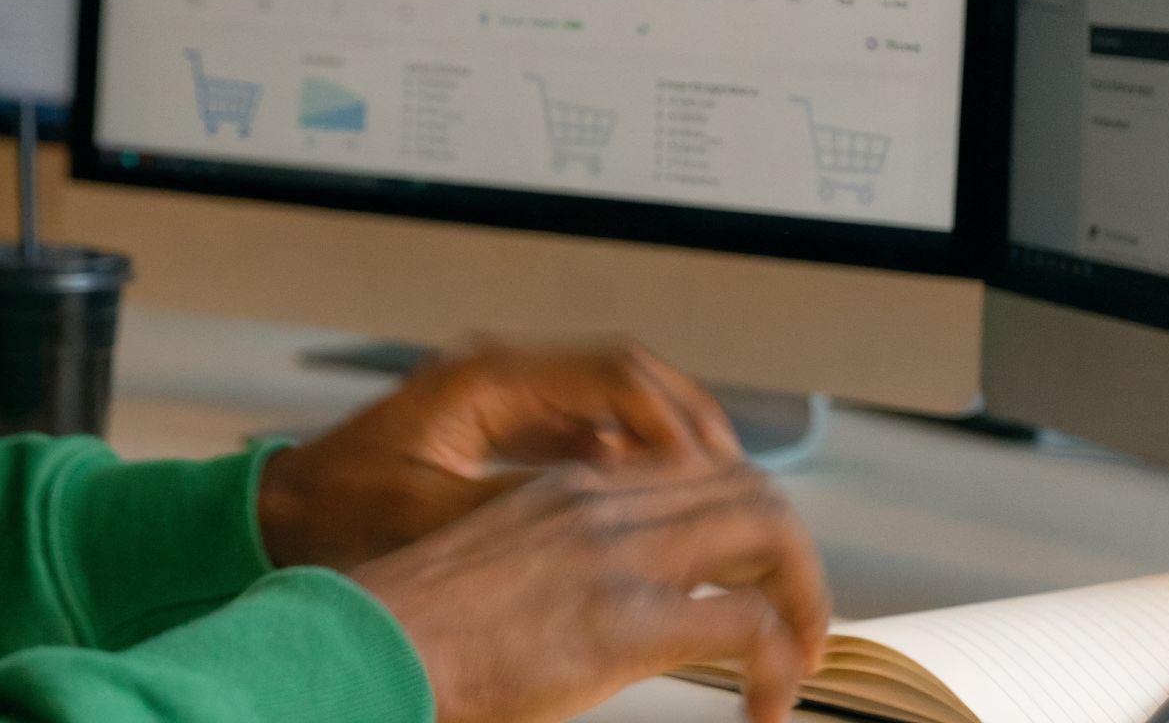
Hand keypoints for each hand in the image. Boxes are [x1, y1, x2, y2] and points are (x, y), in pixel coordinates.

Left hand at [257, 339, 743, 569]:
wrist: (278, 516)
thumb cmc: (335, 515)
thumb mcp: (435, 519)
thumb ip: (524, 511)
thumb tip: (612, 517)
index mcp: (483, 381)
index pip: (612, 372)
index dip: (675, 419)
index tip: (713, 466)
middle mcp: (497, 375)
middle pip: (624, 377)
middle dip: (686, 425)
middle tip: (735, 480)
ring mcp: (498, 399)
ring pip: (608, 401)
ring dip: (660, 443)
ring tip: (707, 496)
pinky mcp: (495, 427)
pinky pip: (582, 429)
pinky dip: (623, 460)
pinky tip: (648, 506)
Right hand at [348, 454, 829, 722]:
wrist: (364, 648)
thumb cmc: (410, 630)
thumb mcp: (494, 568)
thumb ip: (554, 563)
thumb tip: (591, 607)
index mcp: (567, 488)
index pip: (696, 469)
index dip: (747, 520)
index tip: (755, 579)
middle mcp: (600, 504)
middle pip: (749, 487)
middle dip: (793, 555)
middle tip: (798, 624)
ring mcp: (615, 558)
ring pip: (768, 531)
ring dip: (804, 598)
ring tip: (798, 660)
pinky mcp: (624, 623)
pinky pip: (750, 624)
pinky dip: (779, 664)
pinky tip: (762, 706)